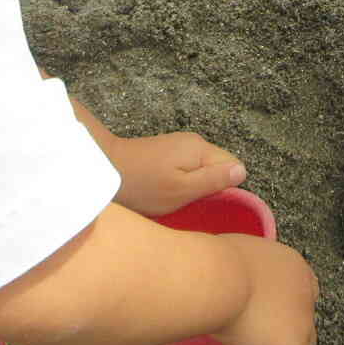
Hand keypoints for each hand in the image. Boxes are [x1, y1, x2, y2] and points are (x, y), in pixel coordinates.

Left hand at [110, 131, 247, 217]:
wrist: (101, 171)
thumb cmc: (141, 186)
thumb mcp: (181, 191)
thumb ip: (213, 181)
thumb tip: (242, 171)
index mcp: (200, 149)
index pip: (233, 166)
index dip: (226, 187)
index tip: (207, 202)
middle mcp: (193, 142)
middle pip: (218, 166)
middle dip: (209, 187)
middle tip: (188, 203)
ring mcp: (178, 145)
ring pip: (201, 168)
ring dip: (193, 186)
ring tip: (174, 198)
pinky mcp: (165, 151)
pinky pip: (186, 168)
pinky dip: (180, 182)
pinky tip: (165, 191)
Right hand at [209, 236, 317, 344]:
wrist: (216, 279)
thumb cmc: (213, 262)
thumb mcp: (233, 256)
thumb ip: (243, 268)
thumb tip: (228, 277)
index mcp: (293, 266)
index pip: (302, 289)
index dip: (284, 305)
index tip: (261, 314)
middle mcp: (306, 292)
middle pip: (304, 317)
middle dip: (282, 328)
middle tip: (253, 334)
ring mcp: (303, 320)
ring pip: (304, 342)